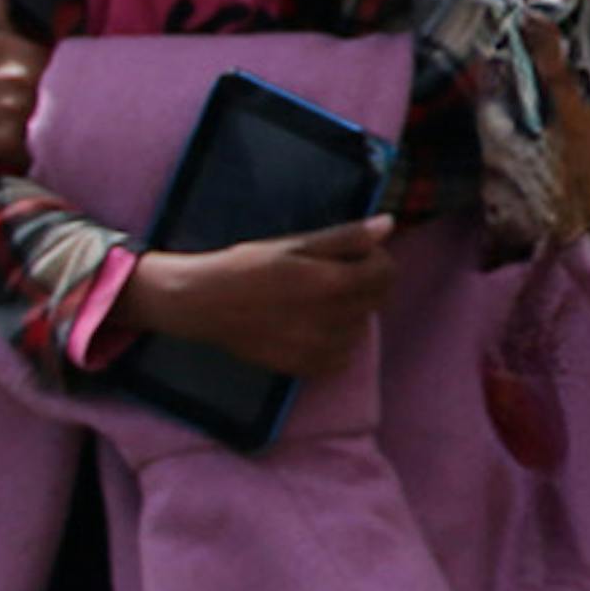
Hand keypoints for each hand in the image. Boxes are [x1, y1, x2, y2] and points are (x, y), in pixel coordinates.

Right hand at [130, 220, 396, 378]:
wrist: (201, 303)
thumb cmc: (245, 266)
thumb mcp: (293, 243)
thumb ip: (345, 236)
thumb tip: (388, 224)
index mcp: (331, 282)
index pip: (385, 272)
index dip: (377, 258)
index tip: (356, 255)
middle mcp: (331, 318)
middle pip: (377, 300)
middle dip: (365, 283)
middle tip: (335, 275)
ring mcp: (318, 346)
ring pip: (361, 329)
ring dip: (350, 314)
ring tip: (319, 302)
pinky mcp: (304, 365)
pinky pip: (342, 358)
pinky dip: (336, 343)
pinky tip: (312, 328)